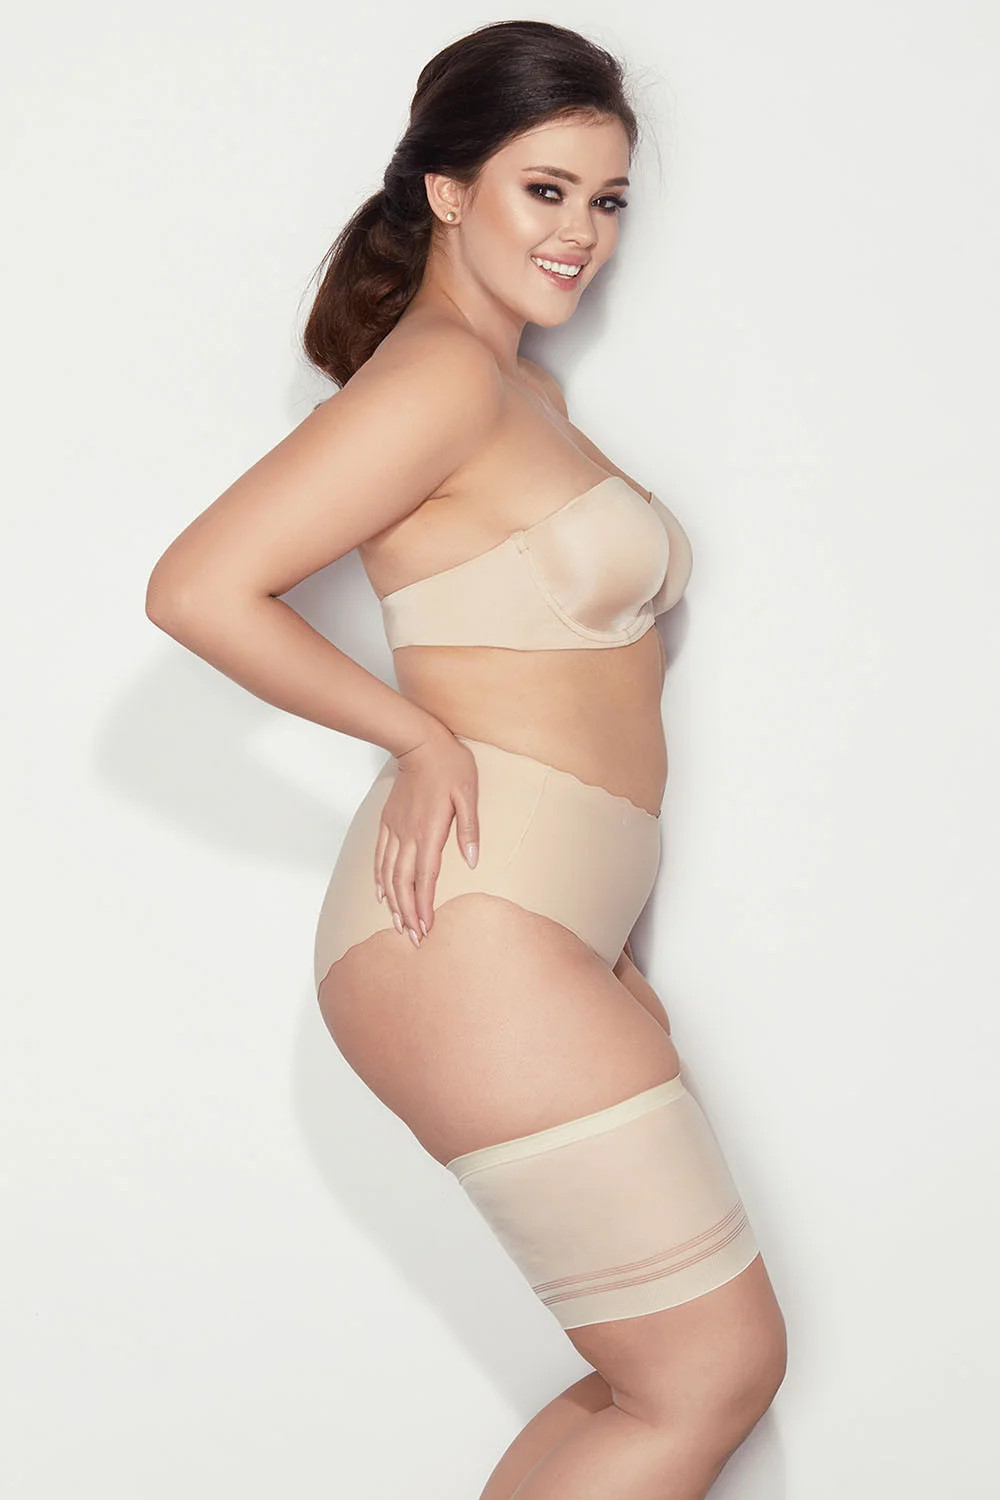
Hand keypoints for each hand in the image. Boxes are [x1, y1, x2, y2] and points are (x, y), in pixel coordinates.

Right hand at [374, 729, 479, 947]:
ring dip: (393, 903)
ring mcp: (395, 829)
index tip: (426, 928)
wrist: (419, 742)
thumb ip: (470, 829)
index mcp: (430, 831)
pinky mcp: (388, 822)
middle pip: (403, 883)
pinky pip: (380, 857)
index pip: (425, 878)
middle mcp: (408, 835)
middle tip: (413, 938)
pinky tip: (381, 894)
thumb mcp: (469, 794)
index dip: (424, 906)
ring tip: (397, 926)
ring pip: (388, 874)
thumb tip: (471, 861)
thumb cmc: (450, 765)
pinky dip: (379, 879)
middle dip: (407, 913)